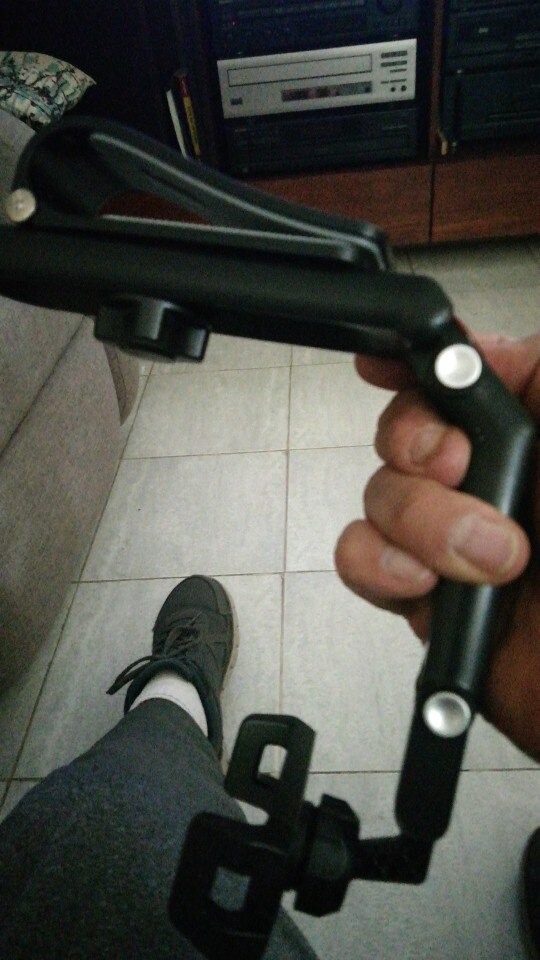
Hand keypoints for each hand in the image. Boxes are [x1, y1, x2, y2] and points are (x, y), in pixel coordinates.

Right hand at [335, 332, 539, 759]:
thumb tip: (480, 347)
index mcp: (533, 431)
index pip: (454, 376)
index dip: (413, 363)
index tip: (389, 363)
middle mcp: (489, 478)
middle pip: (401, 431)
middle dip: (420, 446)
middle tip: (463, 468)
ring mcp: (450, 536)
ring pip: (378, 493)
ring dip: (423, 522)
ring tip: (495, 560)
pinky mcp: (424, 593)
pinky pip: (361, 559)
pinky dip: (382, 566)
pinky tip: (427, 583)